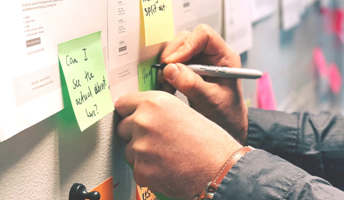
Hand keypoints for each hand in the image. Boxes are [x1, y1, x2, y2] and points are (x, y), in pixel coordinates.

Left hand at [115, 91, 241, 198]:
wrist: (221, 168)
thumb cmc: (209, 141)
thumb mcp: (182, 111)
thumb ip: (157, 110)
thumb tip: (138, 114)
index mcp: (155, 102)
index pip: (123, 104)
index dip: (130, 112)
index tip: (133, 117)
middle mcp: (144, 121)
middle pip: (122, 127)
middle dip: (135, 133)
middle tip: (159, 140)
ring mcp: (140, 147)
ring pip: (129, 149)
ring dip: (142, 153)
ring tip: (167, 155)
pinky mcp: (141, 170)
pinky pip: (137, 168)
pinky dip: (148, 170)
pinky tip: (167, 167)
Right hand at [158, 24, 248, 144]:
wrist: (228, 128)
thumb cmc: (227, 115)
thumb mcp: (210, 100)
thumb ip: (191, 84)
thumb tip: (170, 69)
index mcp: (225, 57)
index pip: (204, 36)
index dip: (186, 45)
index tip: (173, 62)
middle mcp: (212, 56)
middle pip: (187, 40)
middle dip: (173, 55)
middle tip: (165, 73)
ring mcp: (200, 63)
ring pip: (178, 51)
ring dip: (168, 66)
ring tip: (166, 84)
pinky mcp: (191, 72)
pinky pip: (174, 64)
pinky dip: (167, 74)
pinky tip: (168, 88)